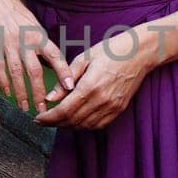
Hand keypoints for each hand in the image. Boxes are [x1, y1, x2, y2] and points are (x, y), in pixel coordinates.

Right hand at [0, 0, 76, 115]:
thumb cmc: (14, 15)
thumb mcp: (32, 25)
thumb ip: (42, 45)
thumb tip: (56, 66)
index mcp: (39, 35)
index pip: (55, 56)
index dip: (63, 72)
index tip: (70, 88)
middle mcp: (25, 39)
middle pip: (35, 70)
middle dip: (39, 92)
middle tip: (43, 110)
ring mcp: (8, 42)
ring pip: (16, 72)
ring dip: (21, 92)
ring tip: (24, 107)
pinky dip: (3, 82)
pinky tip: (7, 93)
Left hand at [34, 27, 152, 130]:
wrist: (139, 53)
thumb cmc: (110, 51)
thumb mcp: (83, 59)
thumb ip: (65, 80)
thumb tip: (50, 97)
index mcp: (90, 86)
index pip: (64, 110)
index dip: (48, 118)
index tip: (38, 118)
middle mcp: (102, 100)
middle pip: (72, 121)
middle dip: (54, 123)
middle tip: (43, 120)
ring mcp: (112, 107)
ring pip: (84, 126)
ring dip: (68, 126)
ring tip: (57, 120)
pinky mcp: (119, 109)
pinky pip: (98, 125)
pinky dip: (84, 126)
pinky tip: (76, 119)